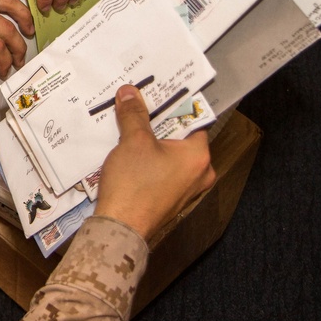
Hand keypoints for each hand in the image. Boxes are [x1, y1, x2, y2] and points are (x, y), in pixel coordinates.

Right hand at [94, 86, 215, 240]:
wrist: (121, 228)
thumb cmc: (134, 183)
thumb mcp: (133, 141)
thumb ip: (134, 114)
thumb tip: (130, 92)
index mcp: (199, 156)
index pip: (192, 120)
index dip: (172, 106)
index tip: (155, 96)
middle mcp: (200, 173)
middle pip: (180, 138)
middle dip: (158, 125)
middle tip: (139, 109)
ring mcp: (186, 190)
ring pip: (170, 156)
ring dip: (152, 144)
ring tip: (130, 130)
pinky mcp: (170, 201)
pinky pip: (163, 173)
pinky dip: (149, 162)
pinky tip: (129, 156)